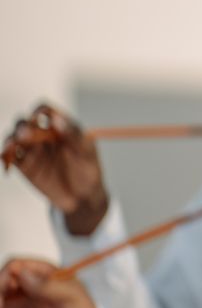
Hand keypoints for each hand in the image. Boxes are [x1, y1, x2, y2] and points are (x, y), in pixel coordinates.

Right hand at [0, 258, 96, 307]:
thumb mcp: (70, 297)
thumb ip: (48, 286)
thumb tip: (24, 274)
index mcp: (41, 271)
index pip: (15, 265)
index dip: (6, 274)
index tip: (6, 288)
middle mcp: (25, 282)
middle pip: (0, 278)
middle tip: (1, 305)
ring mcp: (16, 298)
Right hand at [3, 105, 107, 234]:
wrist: (83, 197)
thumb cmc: (88, 169)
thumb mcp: (87, 153)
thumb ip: (74, 135)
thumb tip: (57, 120)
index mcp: (59, 126)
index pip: (45, 111)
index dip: (40, 111)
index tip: (39, 118)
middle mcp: (42, 134)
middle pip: (25, 122)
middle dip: (23, 126)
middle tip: (26, 134)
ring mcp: (32, 149)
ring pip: (14, 137)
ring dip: (12, 138)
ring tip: (14, 143)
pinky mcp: (23, 165)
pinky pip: (9, 156)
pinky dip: (5, 153)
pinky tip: (6, 154)